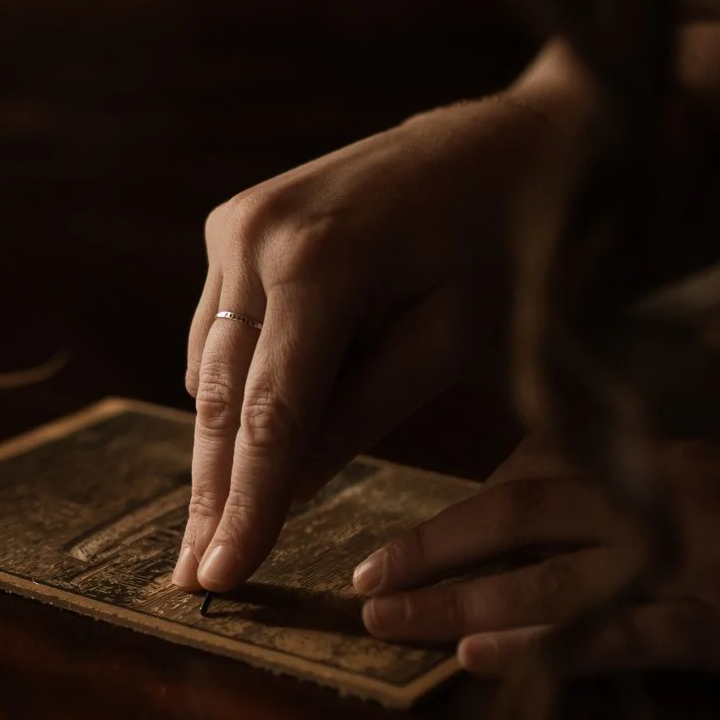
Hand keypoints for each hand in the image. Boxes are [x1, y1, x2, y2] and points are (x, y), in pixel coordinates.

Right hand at [176, 49, 584, 592]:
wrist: (527, 138)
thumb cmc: (518, 243)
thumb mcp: (458, 340)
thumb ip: (364, 415)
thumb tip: (286, 490)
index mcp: (318, 262)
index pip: (270, 417)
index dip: (242, 507)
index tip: (218, 580)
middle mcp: (258, 234)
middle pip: (221, 397)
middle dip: (211, 494)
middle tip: (192, 581)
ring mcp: (239, 221)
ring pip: (210, 367)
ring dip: (219, 447)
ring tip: (220, 533)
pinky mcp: (239, 221)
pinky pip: (221, 330)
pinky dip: (237, 389)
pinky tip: (256, 447)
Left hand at [352, 436, 719, 682]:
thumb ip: (665, 491)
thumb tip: (578, 517)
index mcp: (674, 454)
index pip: (546, 465)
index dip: (471, 505)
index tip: (417, 534)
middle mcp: (674, 494)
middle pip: (524, 511)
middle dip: (434, 545)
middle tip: (360, 579)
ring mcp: (699, 559)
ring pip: (550, 577)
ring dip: (456, 601)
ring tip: (385, 626)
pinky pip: (614, 637)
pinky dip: (543, 649)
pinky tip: (479, 661)